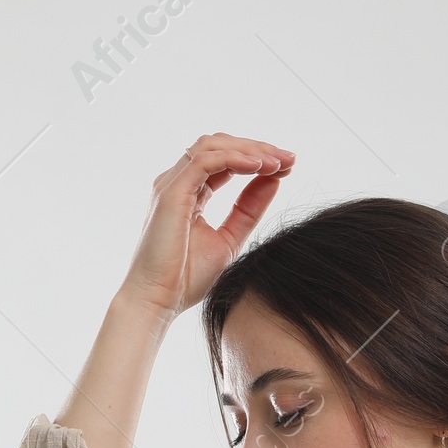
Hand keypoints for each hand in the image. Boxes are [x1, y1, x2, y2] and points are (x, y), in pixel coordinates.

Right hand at [122, 133, 294, 317]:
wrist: (157, 301)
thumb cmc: (184, 278)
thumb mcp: (229, 238)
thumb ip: (248, 210)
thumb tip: (273, 180)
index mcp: (190, 193)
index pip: (225, 161)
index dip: (257, 158)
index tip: (287, 166)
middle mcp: (178, 183)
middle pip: (219, 146)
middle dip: (257, 148)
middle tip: (290, 159)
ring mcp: (172, 185)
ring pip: (212, 146)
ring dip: (249, 149)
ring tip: (278, 162)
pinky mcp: (171, 193)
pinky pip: (205, 161)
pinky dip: (234, 159)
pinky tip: (259, 166)